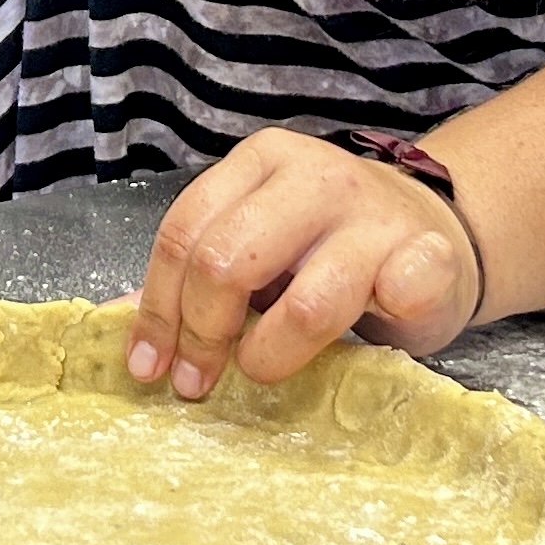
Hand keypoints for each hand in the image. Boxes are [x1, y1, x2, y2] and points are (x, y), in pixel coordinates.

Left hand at [125, 130, 484, 402]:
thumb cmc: (327, 249)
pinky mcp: (429, 253)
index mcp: (258, 164)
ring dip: (272, 354)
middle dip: (202, 333)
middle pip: (228, 261)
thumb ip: (192, 277)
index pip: (185, 233)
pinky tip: (373, 330)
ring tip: (263, 369)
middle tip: (199, 380)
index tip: (151, 366)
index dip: (158, 308)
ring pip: (308, 300)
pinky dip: (387, 312)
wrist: (433, 232)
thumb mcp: (257, 248)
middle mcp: (313, 177)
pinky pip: (404, 287)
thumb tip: (111, 322)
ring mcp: (374, 214)